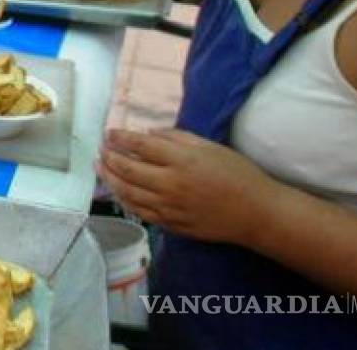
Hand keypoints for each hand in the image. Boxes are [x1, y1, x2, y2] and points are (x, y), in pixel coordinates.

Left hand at [97, 128, 282, 245]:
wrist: (255, 213)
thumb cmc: (237, 174)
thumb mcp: (209, 146)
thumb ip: (176, 137)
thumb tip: (148, 133)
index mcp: (181, 161)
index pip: (140, 145)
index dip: (120, 138)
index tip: (110, 133)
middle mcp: (170, 184)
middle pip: (127, 169)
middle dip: (109, 157)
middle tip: (100, 150)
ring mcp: (168, 207)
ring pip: (127, 192)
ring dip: (109, 178)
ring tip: (100, 167)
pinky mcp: (170, 224)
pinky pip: (138, 211)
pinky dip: (123, 199)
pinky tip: (118, 190)